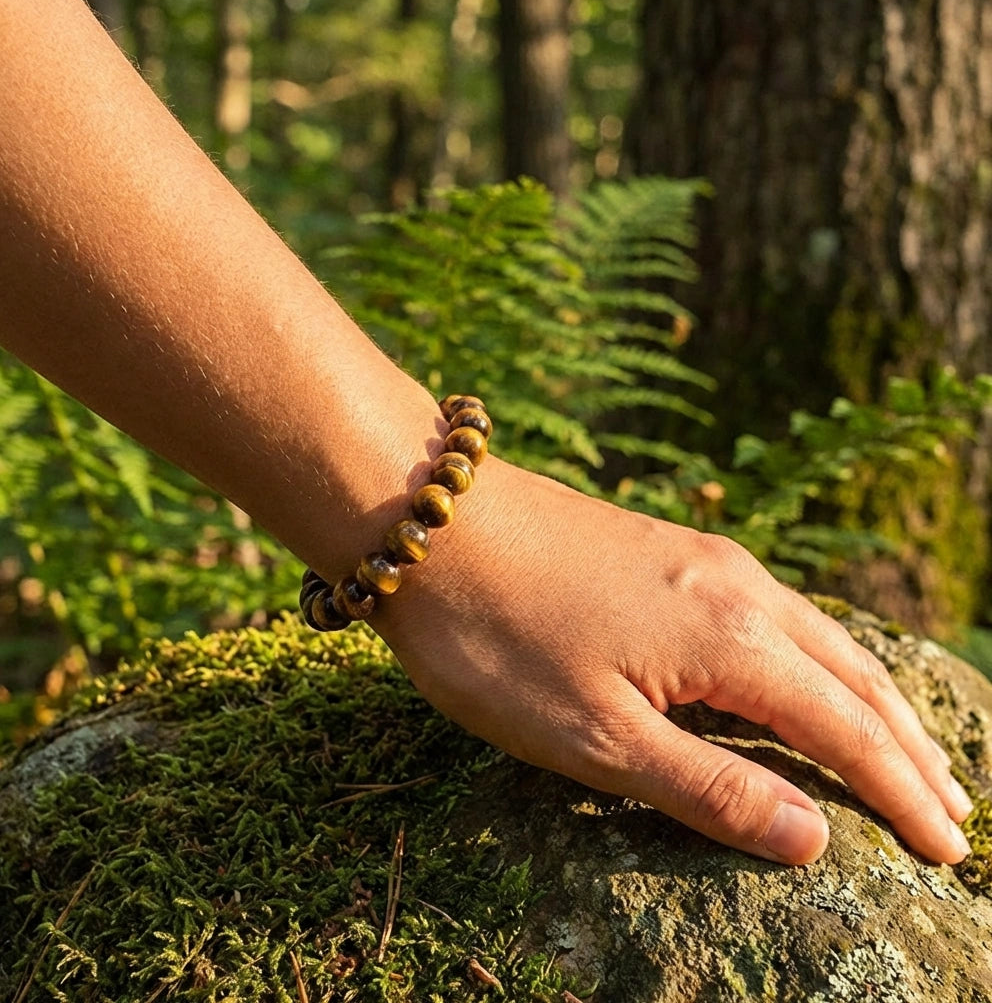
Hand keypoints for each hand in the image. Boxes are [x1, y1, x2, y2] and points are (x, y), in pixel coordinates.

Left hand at [373, 457, 972, 864]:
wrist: (428, 516)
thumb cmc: (498, 636)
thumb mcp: (595, 736)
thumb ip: (708, 787)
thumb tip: (814, 834)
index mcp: (733, 640)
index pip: (849, 732)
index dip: (903, 795)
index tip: (952, 851)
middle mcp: (739, 588)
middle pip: (852, 676)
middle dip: (907, 747)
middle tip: (953, 806)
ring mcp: (703, 559)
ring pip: (817, 636)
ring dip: (868, 698)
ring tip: (904, 747)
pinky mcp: (666, 549)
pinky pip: (773, 610)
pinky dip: (815, 658)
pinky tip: (802, 672)